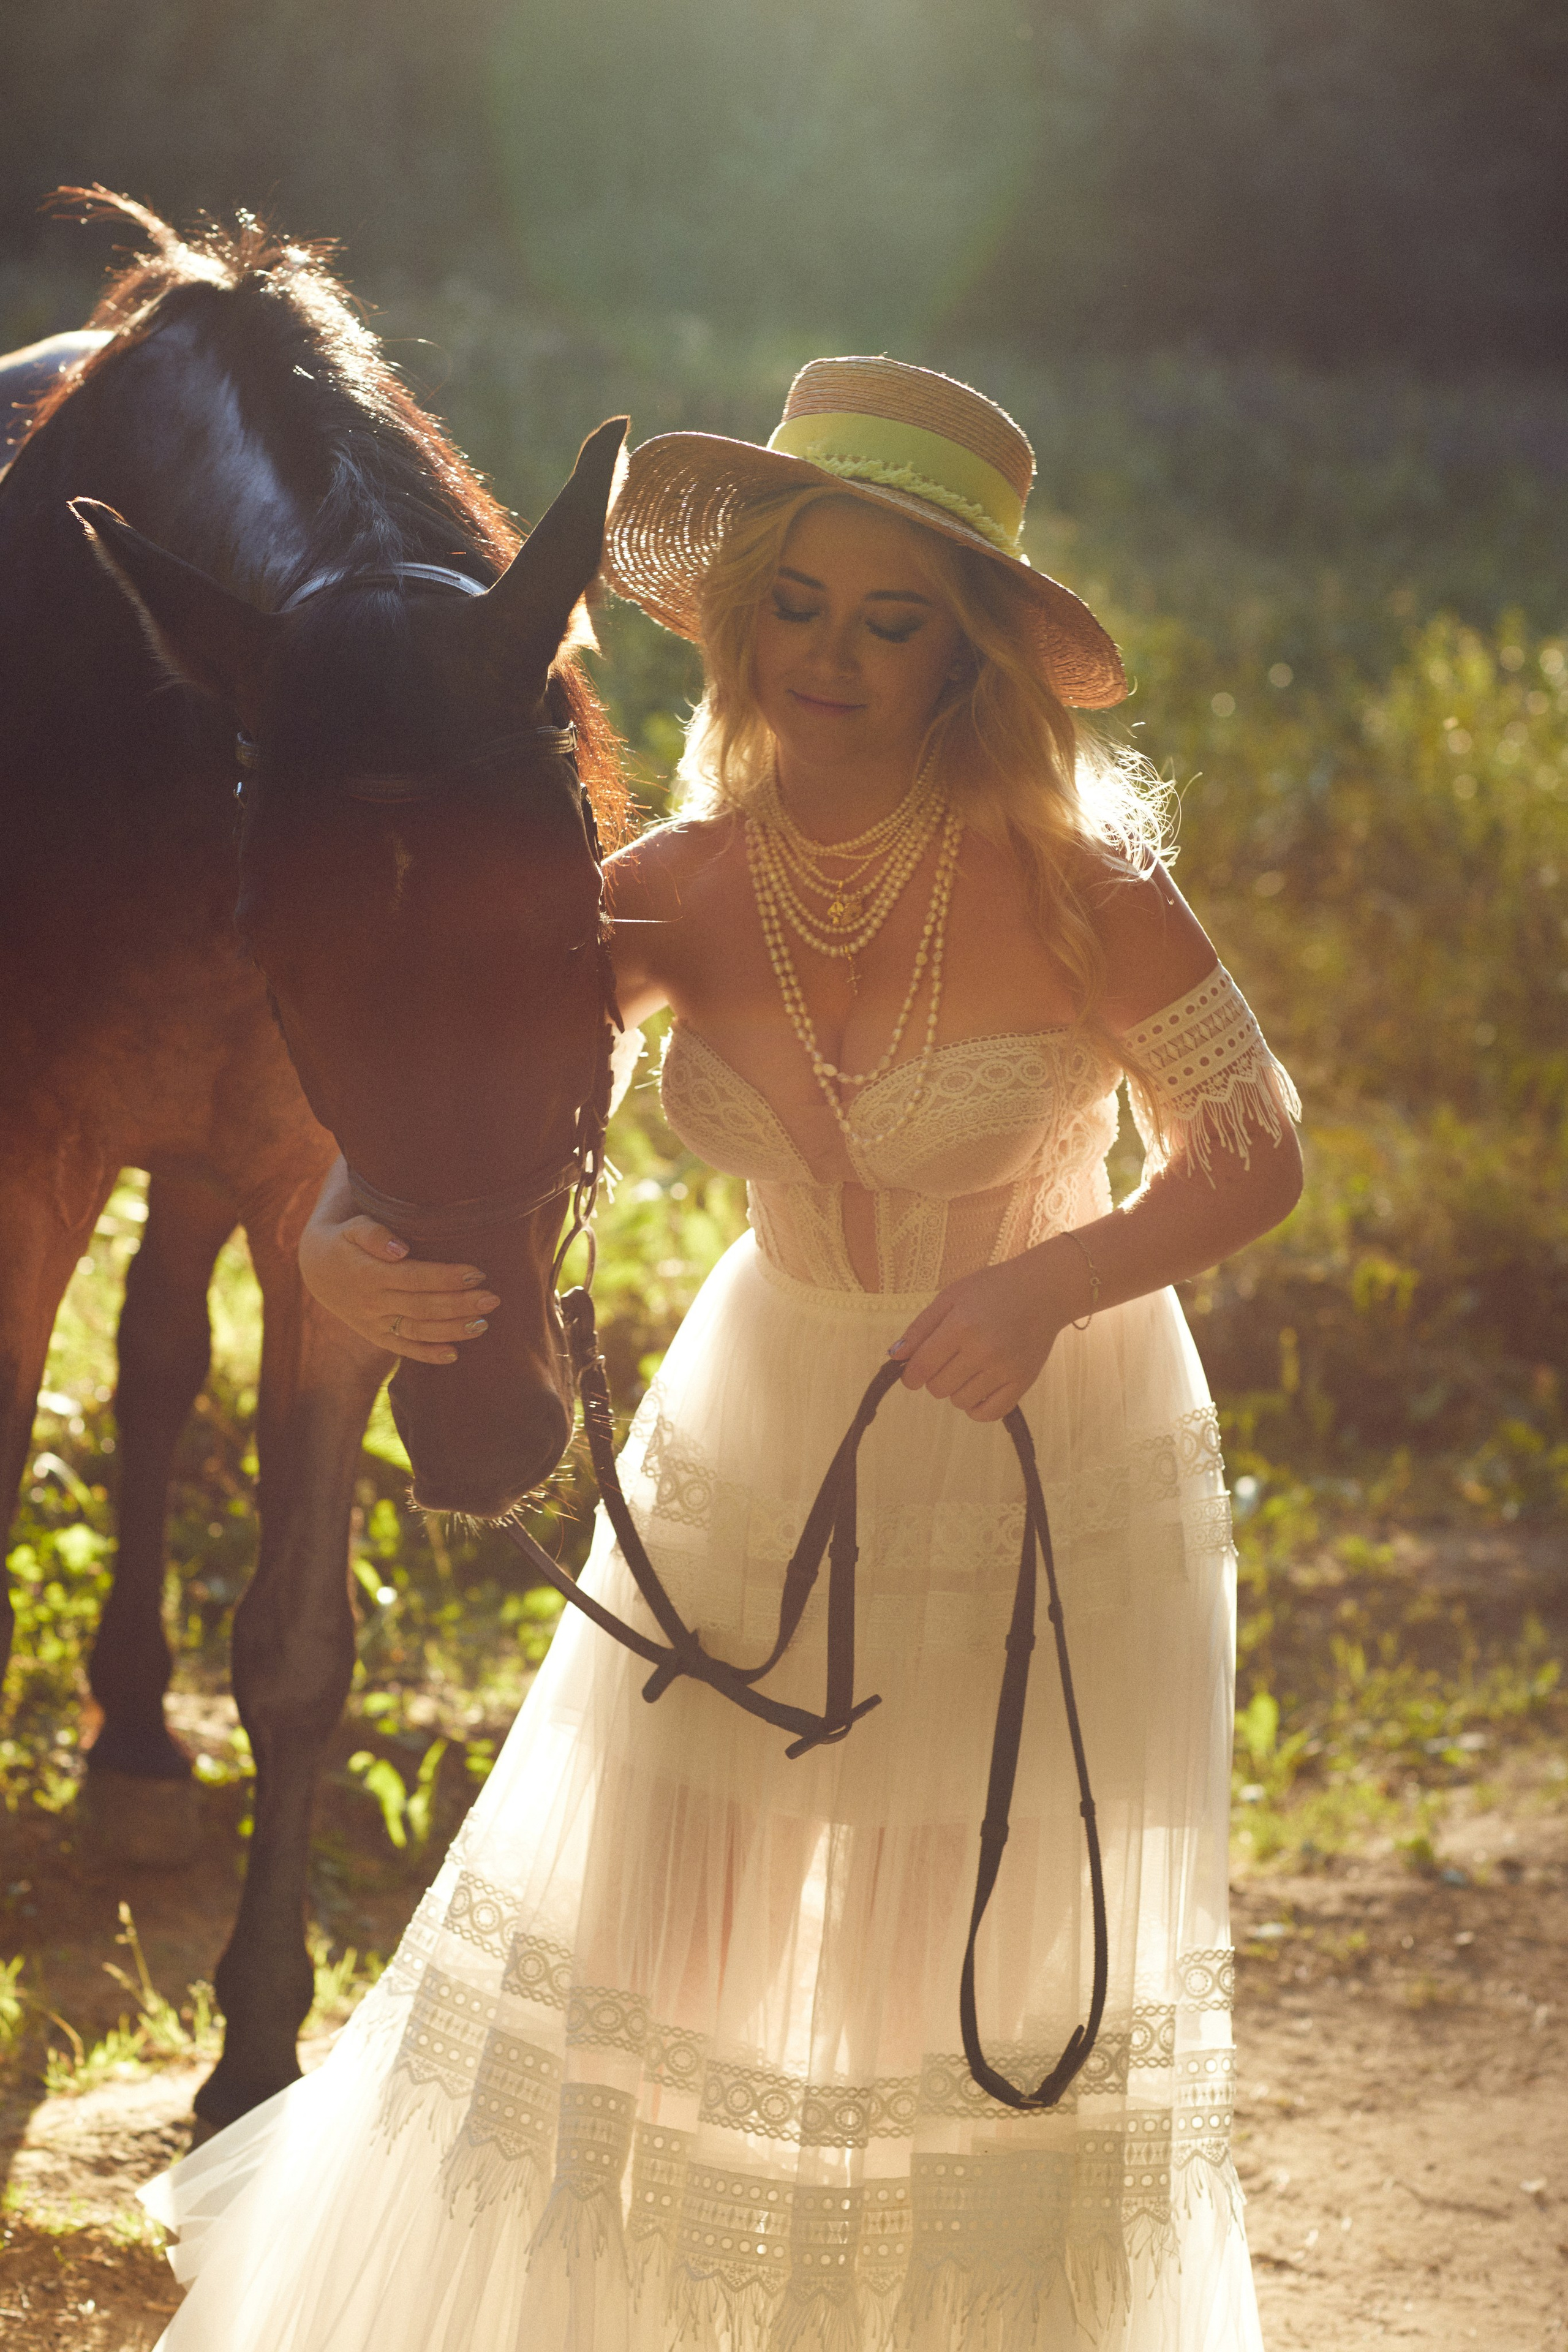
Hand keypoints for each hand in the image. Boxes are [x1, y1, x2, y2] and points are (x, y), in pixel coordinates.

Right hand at [298, 1187, 497, 1365]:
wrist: (316, 1268)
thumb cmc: (345, 1240)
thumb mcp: (352, 1228)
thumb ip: (373, 1233)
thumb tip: (399, 1249)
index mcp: (369, 1274)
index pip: (415, 1277)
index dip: (447, 1277)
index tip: (478, 1273)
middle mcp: (373, 1302)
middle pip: (423, 1307)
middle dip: (460, 1305)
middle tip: (493, 1300)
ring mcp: (374, 1323)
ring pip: (417, 1331)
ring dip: (452, 1330)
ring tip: (483, 1325)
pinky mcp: (375, 1335)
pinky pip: (403, 1348)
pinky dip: (427, 1355)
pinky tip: (454, 1354)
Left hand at [887, 1245, 1078, 1421]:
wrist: (1044, 1291)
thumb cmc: (993, 1289)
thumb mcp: (951, 1296)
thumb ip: (921, 1327)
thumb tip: (895, 1357)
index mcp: (961, 1326)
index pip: (921, 1368)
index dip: (910, 1375)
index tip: (913, 1374)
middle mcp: (983, 1350)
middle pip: (938, 1388)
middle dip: (935, 1378)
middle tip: (949, 1360)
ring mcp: (1005, 1369)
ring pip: (960, 1402)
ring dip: (956, 1389)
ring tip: (968, 1367)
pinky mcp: (1023, 1382)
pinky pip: (988, 1413)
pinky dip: (976, 1407)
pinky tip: (978, 1387)